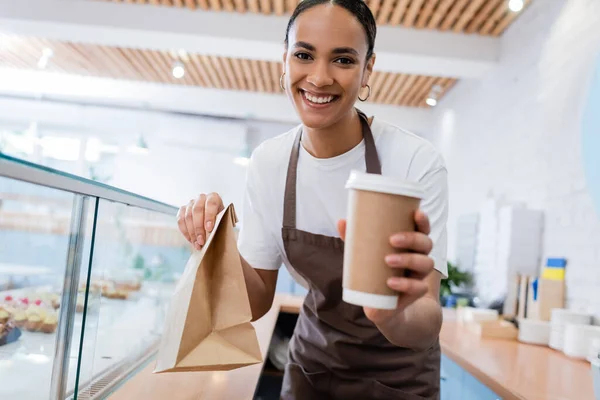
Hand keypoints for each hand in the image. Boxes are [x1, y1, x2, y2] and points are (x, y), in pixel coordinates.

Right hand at [177, 193, 223, 249]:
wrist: (214, 220)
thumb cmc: (221, 220)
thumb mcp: (224, 220)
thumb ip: (220, 223)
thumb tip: (214, 234)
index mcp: (213, 197)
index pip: (210, 204)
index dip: (209, 216)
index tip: (209, 229)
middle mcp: (201, 198)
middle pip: (197, 210)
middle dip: (199, 228)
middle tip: (202, 241)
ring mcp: (190, 203)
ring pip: (188, 216)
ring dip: (192, 232)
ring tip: (197, 244)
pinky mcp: (182, 210)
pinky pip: (181, 221)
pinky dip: (185, 232)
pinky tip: (191, 240)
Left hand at [337, 210, 433, 324]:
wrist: (381, 305)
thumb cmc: (375, 271)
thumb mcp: (365, 254)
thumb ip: (355, 238)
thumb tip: (342, 221)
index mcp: (412, 244)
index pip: (423, 229)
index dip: (423, 220)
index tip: (416, 213)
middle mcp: (420, 257)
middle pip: (426, 243)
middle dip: (412, 239)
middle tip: (392, 240)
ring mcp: (420, 275)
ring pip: (426, 263)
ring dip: (408, 259)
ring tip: (388, 260)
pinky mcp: (416, 292)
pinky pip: (419, 287)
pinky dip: (406, 284)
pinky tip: (391, 282)